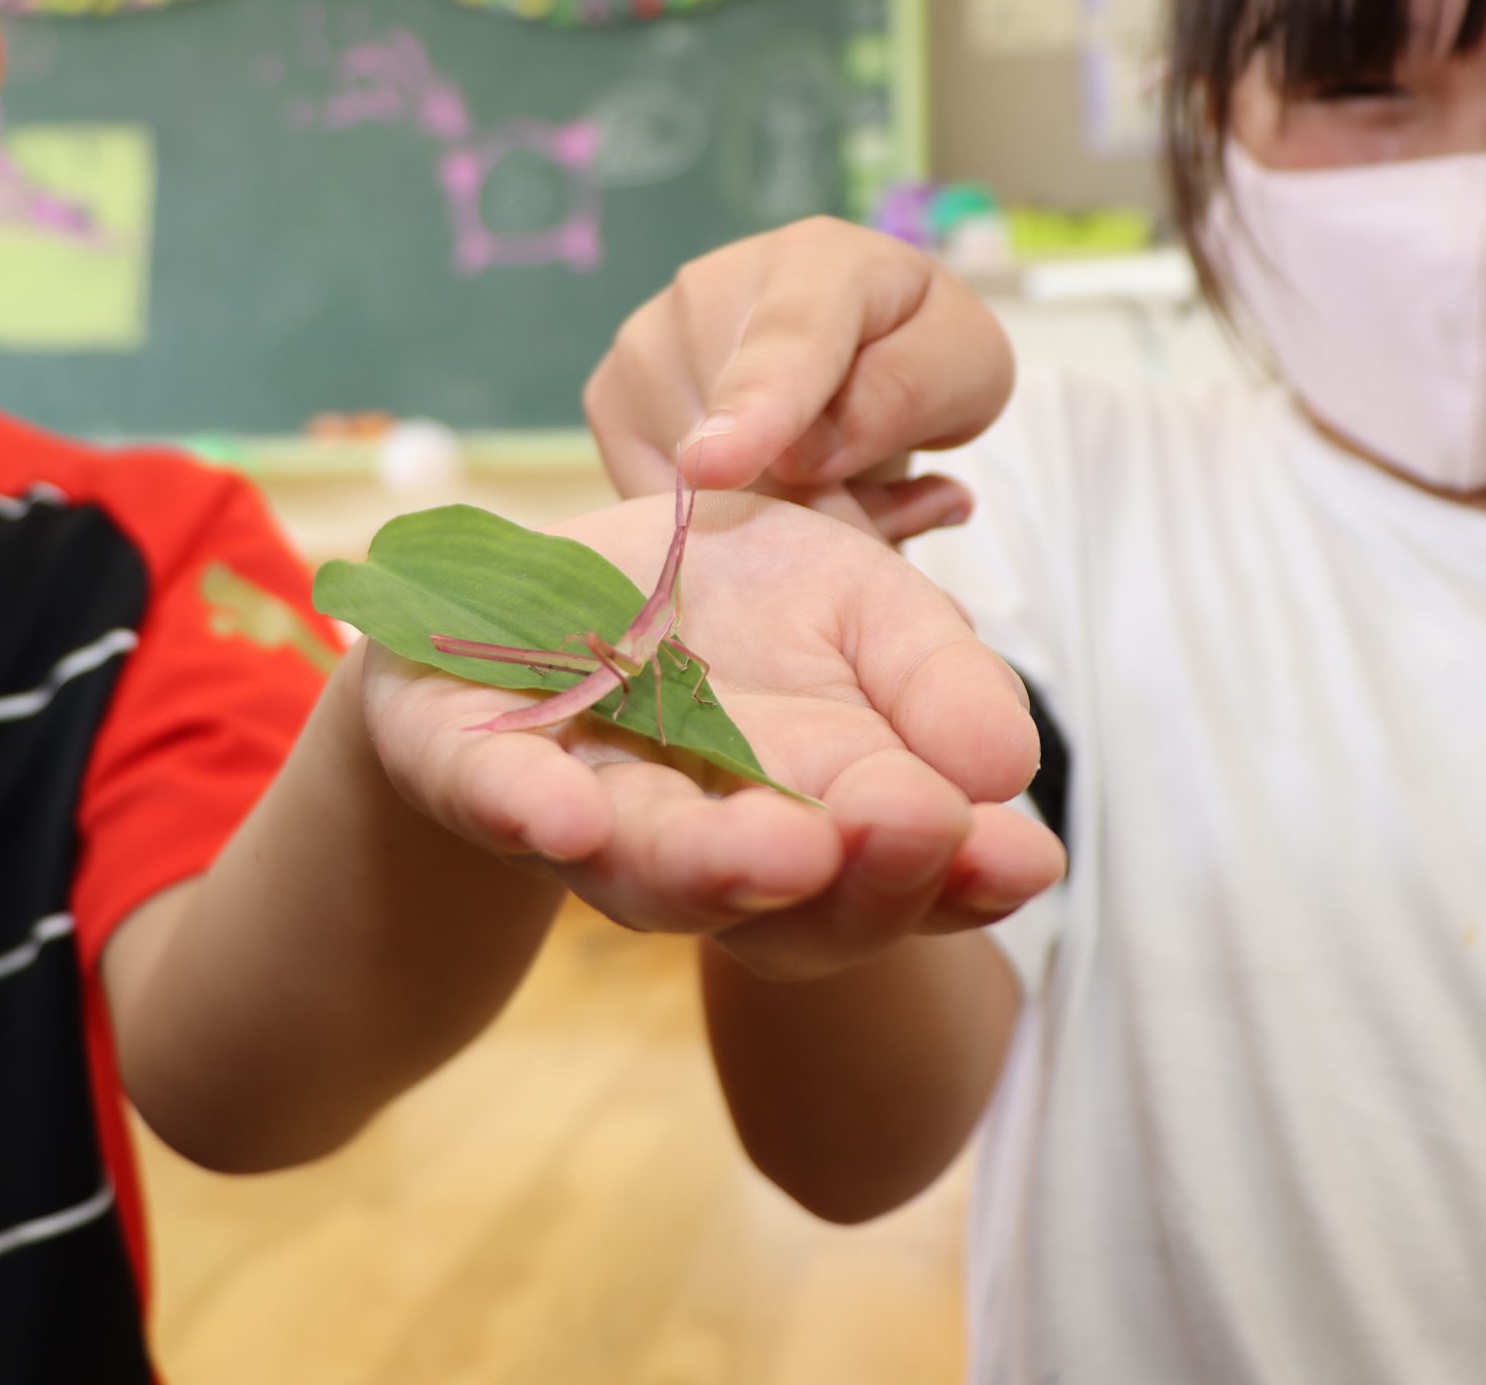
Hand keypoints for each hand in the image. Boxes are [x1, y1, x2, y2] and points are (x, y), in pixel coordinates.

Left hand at [360, 490, 1064, 980]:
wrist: (545, 582)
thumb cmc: (732, 603)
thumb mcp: (867, 608)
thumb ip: (939, 682)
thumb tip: (1009, 769)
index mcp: (816, 813)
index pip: (895, 870)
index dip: (956, 874)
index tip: (1022, 857)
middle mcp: (706, 839)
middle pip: (780, 905)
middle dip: (849, 880)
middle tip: (911, 829)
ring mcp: (585, 811)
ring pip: (644, 867)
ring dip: (707, 864)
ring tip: (769, 847)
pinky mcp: (463, 761)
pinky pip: (491, 794)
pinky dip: (524, 807)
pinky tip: (559, 816)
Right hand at [585, 219, 1014, 542]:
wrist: (852, 340)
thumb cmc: (914, 353)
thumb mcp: (966, 370)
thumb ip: (905, 398)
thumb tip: (805, 456)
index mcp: (817, 264)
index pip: (785, 346)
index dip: (755, 411)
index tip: (713, 469)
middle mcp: (706, 290)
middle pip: (744, 457)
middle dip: (820, 516)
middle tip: (887, 503)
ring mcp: (645, 345)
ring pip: (701, 496)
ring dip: (780, 527)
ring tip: (830, 484)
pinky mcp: (609, 402)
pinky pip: (663, 509)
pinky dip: (725, 531)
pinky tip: (773, 492)